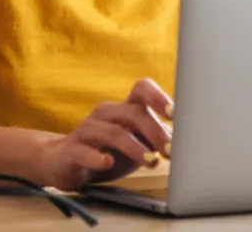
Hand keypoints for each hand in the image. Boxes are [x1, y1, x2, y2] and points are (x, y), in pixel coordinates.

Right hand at [39, 79, 173, 190]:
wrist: (63, 161)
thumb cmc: (107, 151)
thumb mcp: (135, 145)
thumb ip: (156, 140)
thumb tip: (188, 142)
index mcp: (123, 108)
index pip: (142, 89)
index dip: (159, 97)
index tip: (174, 114)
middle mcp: (106, 113)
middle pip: (133, 113)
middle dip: (155, 131)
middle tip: (170, 151)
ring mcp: (87, 129)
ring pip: (113, 132)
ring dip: (135, 147)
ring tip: (152, 163)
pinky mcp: (72, 150)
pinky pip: (84, 151)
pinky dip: (98, 157)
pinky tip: (108, 163)